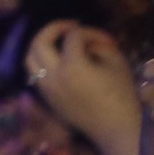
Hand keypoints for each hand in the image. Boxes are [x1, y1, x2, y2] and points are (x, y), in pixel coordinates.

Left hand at [23, 21, 141, 150]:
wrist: (118, 128)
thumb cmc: (123, 95)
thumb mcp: (117, 63)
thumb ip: (99, 45)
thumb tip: (86, 41)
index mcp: (72, 66)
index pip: (73, 37)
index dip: (90, 32)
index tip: (104, 39)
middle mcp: (52, 77)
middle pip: (38, 43)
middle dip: (53, 28)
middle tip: (70, 26)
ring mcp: (46, 90)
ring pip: (30, 60)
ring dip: (41, 46)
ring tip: (58, 42)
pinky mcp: (47, 100)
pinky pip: (36, 76)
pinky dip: (43, 63)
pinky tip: (59, 61)